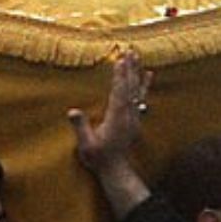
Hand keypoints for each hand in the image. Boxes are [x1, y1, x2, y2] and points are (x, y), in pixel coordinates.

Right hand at [67, 52, 152, 217]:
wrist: (116, 170)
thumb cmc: (99, 157)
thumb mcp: (86, 145)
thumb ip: (81, 127)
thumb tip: (72, 111)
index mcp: (117, 118)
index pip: (119, 92)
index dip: (119, 76)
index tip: (120, 60)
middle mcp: (128, 115)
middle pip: (129, 87)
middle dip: (129, 68)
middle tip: (129, 51)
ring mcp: (134, 117)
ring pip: (136, 90)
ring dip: (136, 72)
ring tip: (137, 56)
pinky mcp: (135, 119)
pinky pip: (141, 98)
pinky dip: (145, 85)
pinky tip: (148, 74)